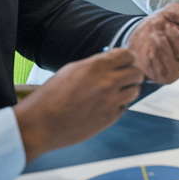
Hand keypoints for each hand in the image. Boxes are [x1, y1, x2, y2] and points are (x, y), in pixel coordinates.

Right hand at [14, 49, 143, 162]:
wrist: (41, 124)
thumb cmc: (51, 96)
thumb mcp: (72, 70)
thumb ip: (96, 65)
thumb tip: (112, 61)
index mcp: (97, 66)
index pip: (128, 55)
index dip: (127, 59)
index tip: (124, 63)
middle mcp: (108, 82)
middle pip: (137, 73)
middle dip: (131, 74)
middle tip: (124, 77)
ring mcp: (111, 101)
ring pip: (135, 90)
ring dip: (128, 90)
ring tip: (115, 92)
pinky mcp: (110, 118)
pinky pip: (124, 107)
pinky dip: (119, 105)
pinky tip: (104, 106)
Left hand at [128, 3, 178, 83]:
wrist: (133, 31)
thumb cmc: (158, 23)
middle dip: (177, 40)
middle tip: (166, 29)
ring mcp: (176, 72)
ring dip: (165, 46)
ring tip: (155, 35)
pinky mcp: (163, 77)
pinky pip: (165, 69)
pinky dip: (156, 55)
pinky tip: (150, 47)